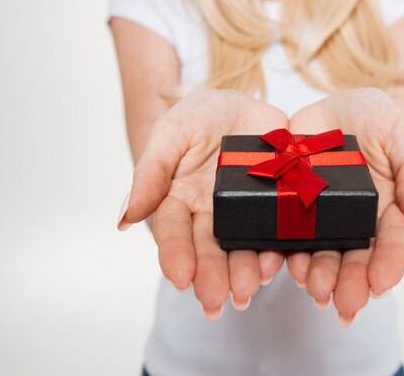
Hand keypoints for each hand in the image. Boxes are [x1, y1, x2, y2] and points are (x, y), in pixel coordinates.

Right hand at [117, 90, 287, 318]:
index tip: (180, 277)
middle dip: (212, 275)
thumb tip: (124, 218)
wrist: (244, 104)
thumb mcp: (172, 133)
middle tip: (216, 300)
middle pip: (209, 249)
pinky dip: (278, 250)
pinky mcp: (277, 207)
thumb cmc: (200, 115)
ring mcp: (245, 213)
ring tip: (248, 289)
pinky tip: (277, 263)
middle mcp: (210, 214)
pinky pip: (278, 232)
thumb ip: (151, 172)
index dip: (176, 255)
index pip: (174, 232)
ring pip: (243, 247)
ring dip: (244, 271)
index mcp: (179, 199)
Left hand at [287, 87, 403, 325]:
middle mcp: (357, 221)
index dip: (389, 264)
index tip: (381, 283)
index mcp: (389, 209)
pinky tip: (284, 264)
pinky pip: (286, 236)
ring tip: (315, 287)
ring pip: (322, 253)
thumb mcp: (402, 132)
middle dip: (352, 282)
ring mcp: (323, 218)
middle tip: (346, 303)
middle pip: (357, 258)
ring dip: (319, 274)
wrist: (332, 105)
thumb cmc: (376, 117)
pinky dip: (285, 252)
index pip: (393, 242)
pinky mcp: (291, 209)